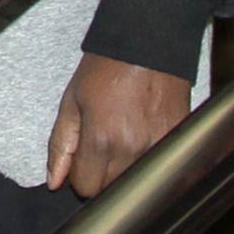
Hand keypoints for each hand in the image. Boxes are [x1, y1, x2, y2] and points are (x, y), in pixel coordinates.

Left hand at [46, 51, 189, 197]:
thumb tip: (55, 181)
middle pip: (111, 190)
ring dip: (125, 170)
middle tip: (102, 144)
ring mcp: (159, 146)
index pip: (86, 188)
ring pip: (135, 183)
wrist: (148, 43)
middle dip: (101, 175)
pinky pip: (159, 168)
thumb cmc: (108, 67)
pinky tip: (143, 137)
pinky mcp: (178, 140)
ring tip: (123, 137)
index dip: (79, 175)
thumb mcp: (72, 100)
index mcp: (102, 139)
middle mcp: (133, 149)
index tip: (83, 157)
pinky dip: (149, 161)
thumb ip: (61, 144)